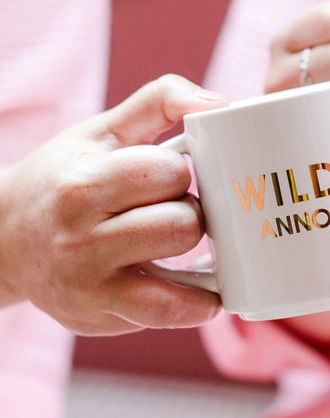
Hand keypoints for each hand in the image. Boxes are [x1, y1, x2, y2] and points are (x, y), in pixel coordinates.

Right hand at [0, 75, 226, 334]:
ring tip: (175, 238)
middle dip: (189, 210)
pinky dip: (199, 302)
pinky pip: (171, 313)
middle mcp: (79, 238)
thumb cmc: (65, 177)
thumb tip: (219, 103)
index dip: (179, 170)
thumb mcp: (102, 130)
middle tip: (169, 207)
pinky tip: (205, 288)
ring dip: (192, 250)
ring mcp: (88, 283)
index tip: (165, 172)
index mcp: (81, 185)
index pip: (168, 172)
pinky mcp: (100, 316)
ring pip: (181, 264)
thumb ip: (160, 100)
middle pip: (182, 222)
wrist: (3, 240)